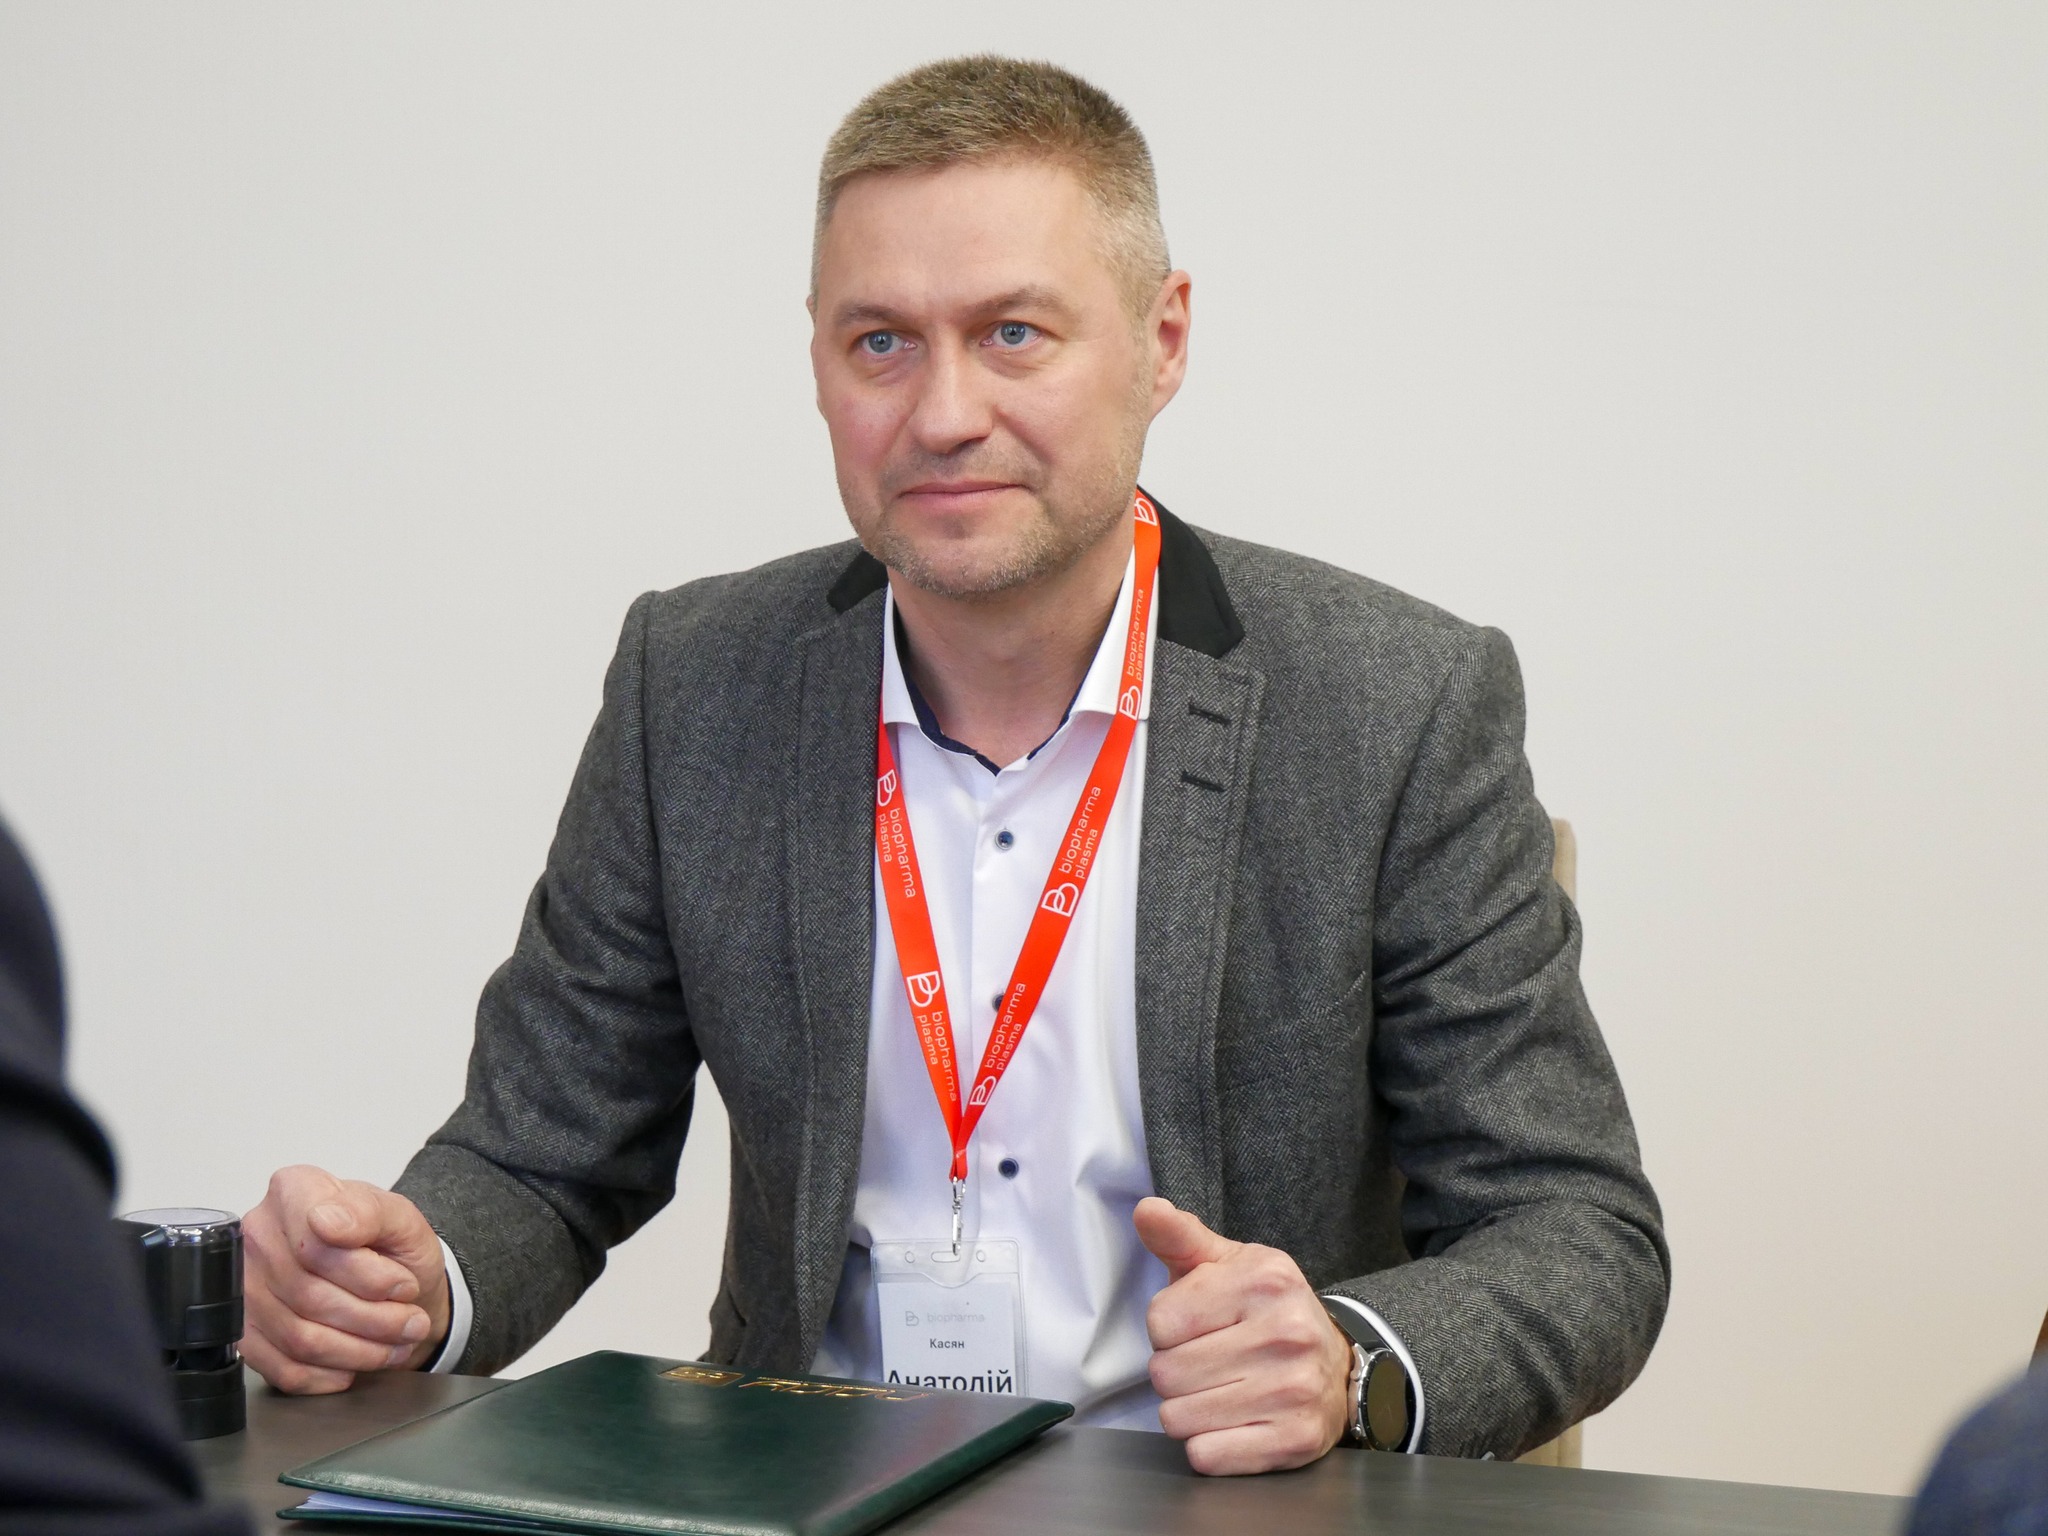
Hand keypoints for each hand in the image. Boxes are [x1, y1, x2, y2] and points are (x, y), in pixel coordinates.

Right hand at [241, 1165, 450, 1393]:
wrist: (392, 1286)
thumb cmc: (392, 1247)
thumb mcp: (401, 1219)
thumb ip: (369, 1211)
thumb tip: (325, 1219)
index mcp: (294, 1191)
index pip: (316, 1245)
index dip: (368, 1275)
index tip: (402, 1284)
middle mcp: (258, 1235)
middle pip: (310, 1295)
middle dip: (375, 1320)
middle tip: (412, 1323)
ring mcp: (244, 1287)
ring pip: (299, 1337)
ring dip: (358, 1350)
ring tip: (395, 1343)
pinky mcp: (245, 1335)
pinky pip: (284, 1368)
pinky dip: (330, 1374)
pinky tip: (356, 1362)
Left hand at [1136, 1195, 1351, 1474]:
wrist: (1337, 1366)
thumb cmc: (1267, 1312)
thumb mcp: (1228, 1263)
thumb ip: (1180, 1237)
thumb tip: (1146, 1210)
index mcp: (1264, 1280)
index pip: (1160, 1321)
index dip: (1167, 1329)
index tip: (1197, 1326)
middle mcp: (1286, 1333)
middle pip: (1165, 1372)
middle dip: (1174, 1371)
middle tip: (1207, 1361)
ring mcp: (1294, 1390)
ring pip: (1178, 1418)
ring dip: (1186, 1411)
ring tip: (1219, 1390)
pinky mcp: (1294, 1440)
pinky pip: (1206, 1456)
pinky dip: (1208, 1445)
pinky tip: (1232, 1422)